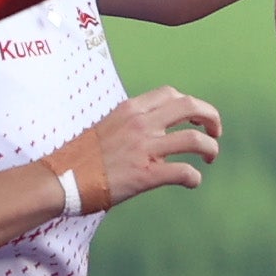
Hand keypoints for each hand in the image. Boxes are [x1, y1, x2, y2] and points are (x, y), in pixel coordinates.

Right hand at [54, 88, 222, 211]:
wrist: (60, 181)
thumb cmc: (80, 158)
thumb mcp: (106, 127)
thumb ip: (130, 124)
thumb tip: (152, 129)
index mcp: (129, 110)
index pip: (171, 94)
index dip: (191, 104)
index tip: (194, 118)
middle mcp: (140, 124)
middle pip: (190, 107)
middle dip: (211, 117)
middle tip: (215, 132)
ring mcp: (144, 149)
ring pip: (195, 139)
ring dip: (210, 147)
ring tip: (209, 156)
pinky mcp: (146, 175)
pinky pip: (185, 172)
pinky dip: (195, 177)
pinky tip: (191, 181)